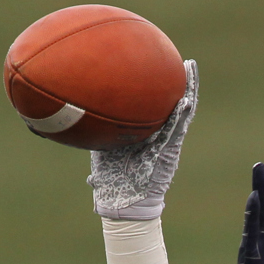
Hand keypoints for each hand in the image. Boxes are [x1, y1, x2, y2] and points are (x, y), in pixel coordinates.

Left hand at [88, 61, 197, 219]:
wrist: (123, 203)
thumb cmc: (112, 181)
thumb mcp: (101, 149)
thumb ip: (95, 133)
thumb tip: (71, 116)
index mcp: (144, 133)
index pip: (153, 105)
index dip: (156, 88)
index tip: (155, 65)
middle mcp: (158, 134)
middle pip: (170, 102)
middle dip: (177, 81)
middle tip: (181, 60)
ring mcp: (166, 142)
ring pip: (181, 111)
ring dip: (188, 89)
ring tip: (191, 68)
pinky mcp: (170, 152)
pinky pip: (178, 130)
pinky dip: (184, 113)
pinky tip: (187, 98)